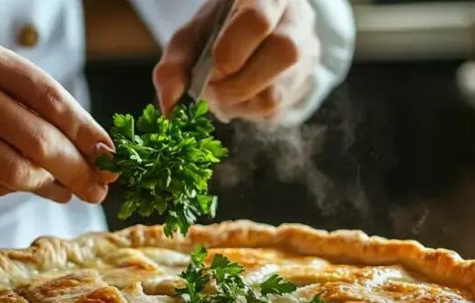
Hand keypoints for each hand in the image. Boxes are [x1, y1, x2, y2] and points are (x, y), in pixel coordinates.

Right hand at [0, 39, 114, 202]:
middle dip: (77, 169)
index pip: (50, 98)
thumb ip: (36, 104)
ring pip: (17, 171)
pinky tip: (36, 188)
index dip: (87, 131)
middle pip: (39, 140)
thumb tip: (97, 151)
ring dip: (50, 186)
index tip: (111, 156)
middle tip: (99, 190)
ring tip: (69, 191)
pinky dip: (19, 190)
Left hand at [153, 0, 319, 122]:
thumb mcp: (193, 35)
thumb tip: (169, 106)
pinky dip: (245, 110)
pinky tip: (235, 96)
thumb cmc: (220, 28)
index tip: (209, 67)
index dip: (230, 51)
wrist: (253, 34)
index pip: (258, 19)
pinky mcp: (302, 85)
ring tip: (219, 92)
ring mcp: (305, 54)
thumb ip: (176, 64)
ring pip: (277, 92)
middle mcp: (296, 20)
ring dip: (237, 102)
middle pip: (282, 53)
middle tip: (211, 86)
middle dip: (236, 82)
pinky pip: (274, 111)